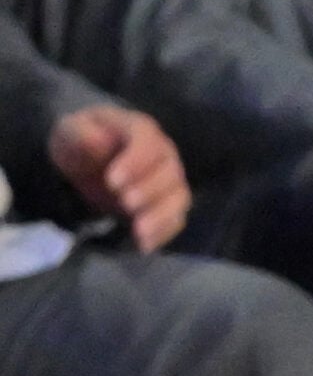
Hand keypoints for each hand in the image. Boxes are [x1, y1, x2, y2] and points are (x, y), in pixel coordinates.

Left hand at [46, 105, 188, 251]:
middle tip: (125, 204)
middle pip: (170, 172)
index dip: (135, 162)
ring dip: (162, 215)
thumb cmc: (81, 142)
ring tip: (139, 231)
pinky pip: (176, 219)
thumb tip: (97, 142)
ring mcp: (168, 181)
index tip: (112, 181)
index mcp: (141, 130)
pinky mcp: (165, 205)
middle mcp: (164, 154)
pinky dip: (164, 233)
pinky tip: (144, 245)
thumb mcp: (71, 131)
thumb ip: (81, 134)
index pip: (148, 142)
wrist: (85, 160)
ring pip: (179, 197)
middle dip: (151, 190)